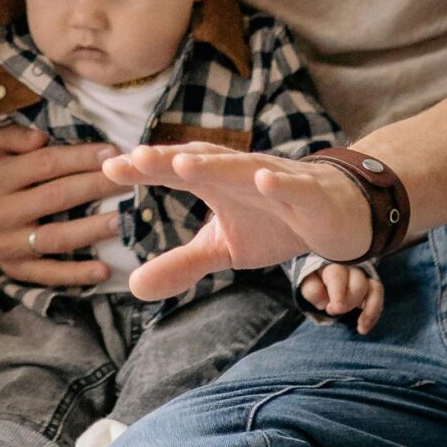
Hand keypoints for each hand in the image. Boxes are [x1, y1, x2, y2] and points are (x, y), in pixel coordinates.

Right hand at [0, 124, 115, 288]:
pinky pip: (47, 274)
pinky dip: (76, 275)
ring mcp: (7, 244)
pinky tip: (104, 270)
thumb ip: (15, 136)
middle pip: (56, 198)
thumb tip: (42, 138)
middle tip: (129, 181)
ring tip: (123, 220)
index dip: (80, 158)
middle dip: (96, 187)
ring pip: (56, 237)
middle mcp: (0, 212)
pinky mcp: (14, 269)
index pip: (45, 165)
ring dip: (92, 230)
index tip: (112, 154)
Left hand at [112, 145, 373, 303]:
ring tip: (184, 164)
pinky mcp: (311, 194)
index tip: (109, 169)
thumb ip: (181, 263)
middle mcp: (241, 174)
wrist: (337, 215)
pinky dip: (279, 183)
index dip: (145, 170)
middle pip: (202, 162)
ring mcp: (276, 179)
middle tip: (136, 158)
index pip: (175, 172)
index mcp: (217, 183)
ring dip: (215, 165)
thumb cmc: (275, 222)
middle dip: (170, 160)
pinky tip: (262, 179)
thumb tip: (133, 288)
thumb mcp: (224, 249)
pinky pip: (294, 187)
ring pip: (243, 168)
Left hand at [298, 258, 385, 334]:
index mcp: (332, 264)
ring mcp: (363, 276)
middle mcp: (351, 267)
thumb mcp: (307, 284)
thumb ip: (312, 289)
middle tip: (334, 311)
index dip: (337, 293)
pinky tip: (364, 328)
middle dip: (349, 302)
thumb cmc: (314, 281)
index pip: (338, 275)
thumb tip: (324, 301)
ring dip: (370, 310)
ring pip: (375, 289)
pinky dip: (374, 314)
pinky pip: (378, 297)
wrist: (320, 279)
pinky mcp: (371, 287)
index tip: (332, 309)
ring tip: (361, 328)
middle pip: (359, 283)